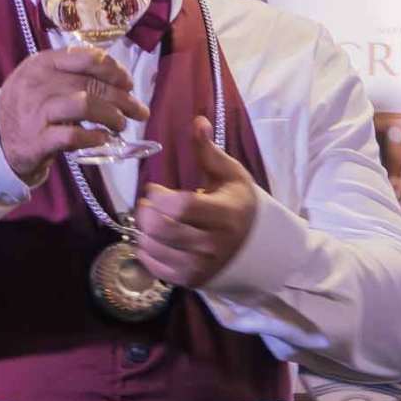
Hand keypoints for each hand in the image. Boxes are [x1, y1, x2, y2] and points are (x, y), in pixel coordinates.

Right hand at [0, 47, 146, 184]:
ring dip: (111, 115)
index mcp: (42, 63)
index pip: (87, 58)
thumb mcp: (42, 80)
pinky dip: (93, 136)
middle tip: (138, 111)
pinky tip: (102, 138)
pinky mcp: (37, 140)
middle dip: (122, 98)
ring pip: (85, 104)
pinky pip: (73, 135)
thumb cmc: (28, 108)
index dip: (114, 70)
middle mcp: (37, 83)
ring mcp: (36, 111)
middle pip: (91, 84)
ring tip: (121, 124)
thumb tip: (119, 80)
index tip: (128, 83)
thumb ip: (72, 74)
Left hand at [135, 117, 258, 288]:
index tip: (154, 189)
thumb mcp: (230, 174)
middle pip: (164, 230)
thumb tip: (197, 121)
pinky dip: (146, 252)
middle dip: (146, 214)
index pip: (182, 207)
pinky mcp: (192, 280)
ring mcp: (202, 265)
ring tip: (148, 220)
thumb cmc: (239, 204)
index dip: (160, 197)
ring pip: (157, 249)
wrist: (257, 247)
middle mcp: (213, 243)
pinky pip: (157, 268)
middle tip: (146, 204)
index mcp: (225, 213)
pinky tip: (150, 240)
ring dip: (143, 232)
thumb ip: (209, 151)